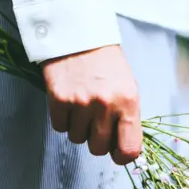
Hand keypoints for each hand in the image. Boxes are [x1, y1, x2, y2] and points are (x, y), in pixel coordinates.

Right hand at [41, 45, 141, 164]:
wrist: (78, 33)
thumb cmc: (106, 62)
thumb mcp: (128, 87)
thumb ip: (127, 117)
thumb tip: (123, 147)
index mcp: (129, 102)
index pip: (129, 149)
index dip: (122, 156)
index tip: (117, 152)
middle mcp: (106, 105)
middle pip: (99, 149)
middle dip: (97, 140)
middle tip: (96, 122)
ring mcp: (81, 103)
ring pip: (77, 139)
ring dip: (79, 128)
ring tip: (82, 106)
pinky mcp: (59, 99)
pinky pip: (60, 127)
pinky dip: (63, 119)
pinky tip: (68, 101)